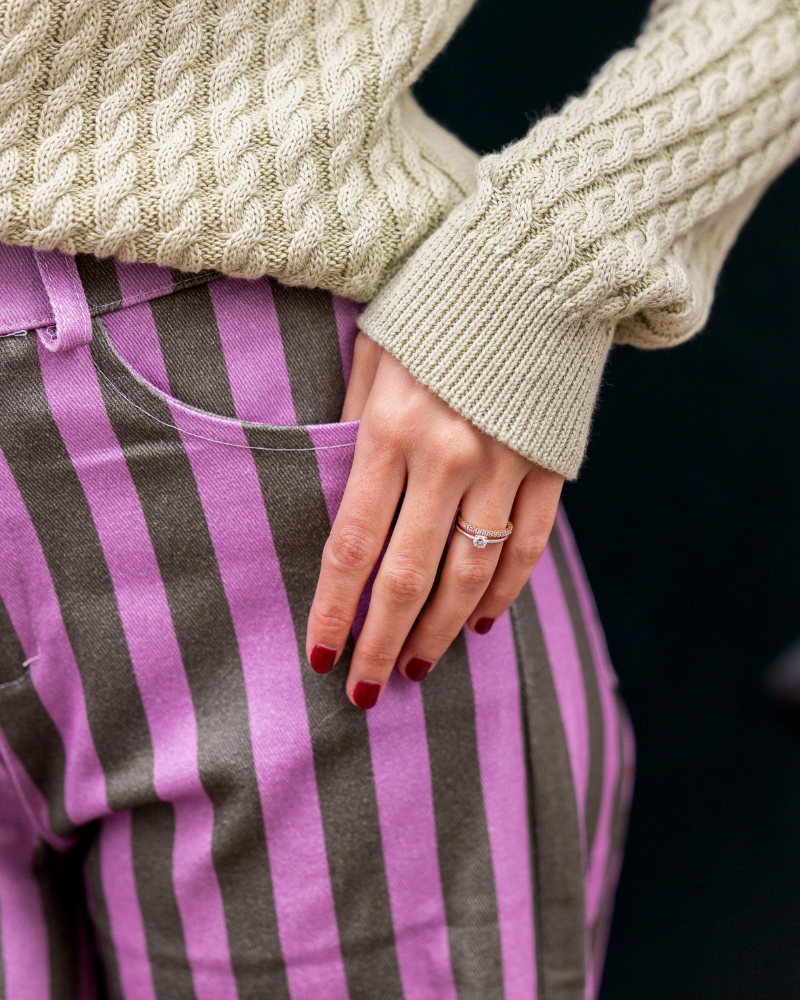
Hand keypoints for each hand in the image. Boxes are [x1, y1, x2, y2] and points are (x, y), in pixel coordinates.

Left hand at [305, 332, 563, 707]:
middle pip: (409, 577)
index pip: (352, 544)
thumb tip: (341, 489)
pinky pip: (525, 549)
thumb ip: (353, 421)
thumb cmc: (439, 302)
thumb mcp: (375, 348)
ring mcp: (506, 468)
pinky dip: (504, 593)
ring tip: (416, 668)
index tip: (319, 655)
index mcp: (393, 430)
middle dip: (381, 642)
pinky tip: (482, 624)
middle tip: (363, 689)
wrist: (538, 264)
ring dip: (440, 632)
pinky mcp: (549, 468)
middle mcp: (449, 459)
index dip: (332, 608)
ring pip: (470, 577)